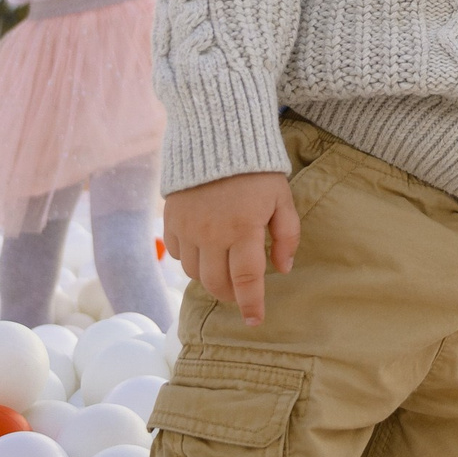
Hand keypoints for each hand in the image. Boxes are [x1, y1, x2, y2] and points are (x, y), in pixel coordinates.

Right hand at [162, 172, 301, 325]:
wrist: (216, 135)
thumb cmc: (256, 170)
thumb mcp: (282, 199)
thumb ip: (286, 236)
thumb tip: (282, 269)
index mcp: (244, 229)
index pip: (246, 280)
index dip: (251, 304)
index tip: (255, 321)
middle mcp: (212, 233)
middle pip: (216, 283)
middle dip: (230, 295)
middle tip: (240, 292)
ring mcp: (187, 227)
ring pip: (193, 273)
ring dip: (209, 276)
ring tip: (223, 266)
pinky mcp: (170, 219)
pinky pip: (176, 253)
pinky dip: (188, 258)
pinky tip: (203, 247)